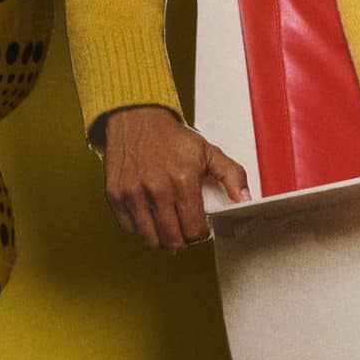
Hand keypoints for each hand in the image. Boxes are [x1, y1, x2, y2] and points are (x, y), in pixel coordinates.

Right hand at [100, 104, 248, 249]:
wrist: (137, 120)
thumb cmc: (171, 138)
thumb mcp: (209, 152)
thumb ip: (232, 176)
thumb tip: (244, 200)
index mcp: (183, 180)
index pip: (194, 229)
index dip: (201, 233)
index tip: (200, 226)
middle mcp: (156, 189)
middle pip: (173, 239)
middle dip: (183, 239)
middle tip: (186, 229)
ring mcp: (133, 194)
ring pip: (150, 239)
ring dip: (162, 239)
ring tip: (169, 227)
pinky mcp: (115, 196)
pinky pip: (129, 228)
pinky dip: (141, 230)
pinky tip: (151, 219)